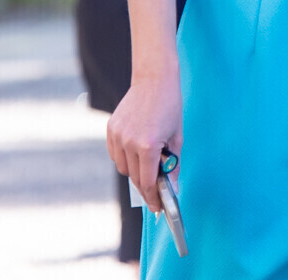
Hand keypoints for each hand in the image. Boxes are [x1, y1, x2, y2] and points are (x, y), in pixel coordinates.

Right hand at [106, 74, 181, 212]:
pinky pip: (116, 154)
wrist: (154, 79)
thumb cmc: (170, 106)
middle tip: (155, 195)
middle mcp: (129, 143)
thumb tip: (172, 187)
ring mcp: (117, 136)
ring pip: (123, 168)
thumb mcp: (177, 136)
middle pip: (135, 178)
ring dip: (135, 172)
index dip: (154, 198)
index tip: (158, 208)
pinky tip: (136, 153)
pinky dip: (125, 159)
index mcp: (147, 146)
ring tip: (148, 167)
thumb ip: (173, 163)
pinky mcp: (110, 129)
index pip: (148, 182)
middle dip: (146, 188)